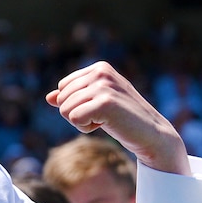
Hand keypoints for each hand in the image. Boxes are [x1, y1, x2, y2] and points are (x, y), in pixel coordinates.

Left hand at [46, 61, 190, 175]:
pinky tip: (106, 125)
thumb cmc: (123, 119)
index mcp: (99, 68)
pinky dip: (86, 128)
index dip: (76, 103)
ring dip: (82, 122)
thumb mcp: (96, 103)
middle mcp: (101, 72)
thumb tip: (49, 97)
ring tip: (106, 120)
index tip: (100, 107)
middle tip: (103, 116)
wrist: (152, 134)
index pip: (63, 87)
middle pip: (62, 98)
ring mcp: (104, 86)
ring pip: (65, 109)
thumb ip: (73, 97)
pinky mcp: (105, 102)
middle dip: (77, 113)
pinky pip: (74, 119)